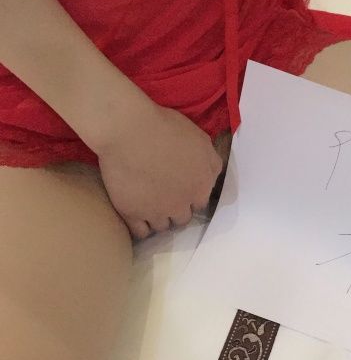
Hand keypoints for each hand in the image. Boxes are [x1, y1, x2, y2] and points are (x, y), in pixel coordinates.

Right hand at [97, 97, 222, 239]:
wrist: (129, 130)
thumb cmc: (165, 127)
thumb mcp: (200, 138)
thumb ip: (211, 161)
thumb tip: (212, 175)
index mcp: (201, 186)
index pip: (200, 203)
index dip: (190, 196)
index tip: (181, 189)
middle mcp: (182, 203)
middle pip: (182, 218)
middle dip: (175, 209)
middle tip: (163, 197)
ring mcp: (156, 211)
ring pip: (162, 226)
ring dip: (158, 218)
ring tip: (148, 205)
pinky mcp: (132, 213)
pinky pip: (141, 232)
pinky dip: (140, 226)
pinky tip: (136, 214)